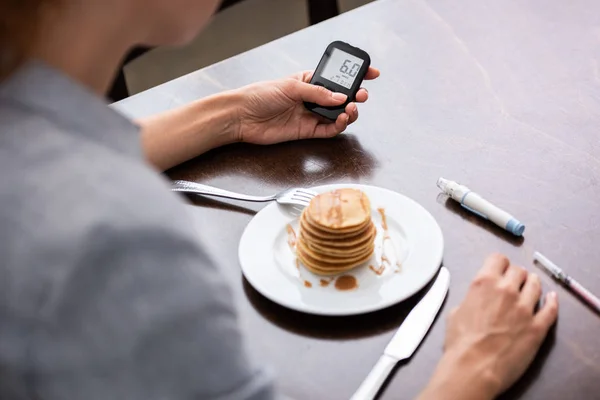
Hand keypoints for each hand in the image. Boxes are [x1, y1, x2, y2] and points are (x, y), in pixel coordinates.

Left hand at [234, 68, 379, 144]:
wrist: (242, 117)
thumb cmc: (260, 95)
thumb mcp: (291, 86)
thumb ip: (318, 93)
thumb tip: (340, 96)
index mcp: (309, 81)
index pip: (336, 77)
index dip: (354, 75)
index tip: (371, 73)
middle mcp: (312, 98)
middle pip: (341, 98)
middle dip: (355, 96)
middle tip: (361, 96)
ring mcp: (310, 115)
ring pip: (338, 115)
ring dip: (348, 113)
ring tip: (350, 110)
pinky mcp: (307, 131)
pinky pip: (328, 130)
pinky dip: (338, 127)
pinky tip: (341, 121)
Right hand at [419, 254, 558, 399]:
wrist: (473, 367)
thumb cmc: (460, 343)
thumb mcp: (456, 312)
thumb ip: (471, 299)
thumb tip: (477, 300)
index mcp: (484, 283)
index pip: (498, 259)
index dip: (498, 264)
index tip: (499, 269)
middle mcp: (506, 290)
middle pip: (518, 271)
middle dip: (515, 275)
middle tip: (513, 283)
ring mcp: (525, 308)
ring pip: (536, 284)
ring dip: (532, 284)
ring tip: (530, 289)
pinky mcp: (538, 327)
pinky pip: (551, 309)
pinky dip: (552, 302)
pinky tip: (551, 299)